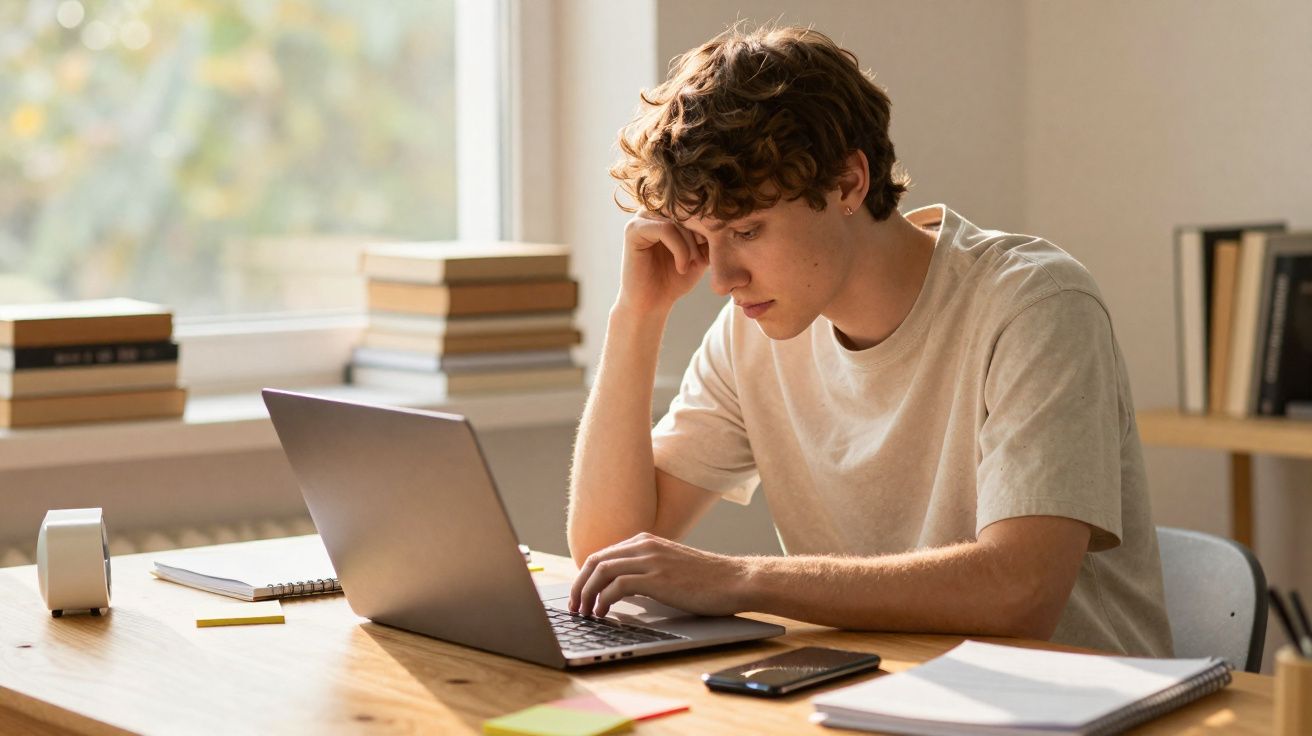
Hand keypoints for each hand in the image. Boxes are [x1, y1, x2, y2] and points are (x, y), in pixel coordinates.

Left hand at [568, 533, 749, 617]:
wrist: (735, 580)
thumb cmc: (707, 580)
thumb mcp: (670, 566)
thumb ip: (646, 570)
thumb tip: (620, 589)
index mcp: (646, 541)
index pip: (602, 555)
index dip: (584, 576)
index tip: (580, 595)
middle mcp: (644, 546)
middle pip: (595, 560)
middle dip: (578, 585)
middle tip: (574, 606)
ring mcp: (650, 560)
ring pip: (601, 571)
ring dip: (586, 593)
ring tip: (584, 613)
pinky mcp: (656, 578)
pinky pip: (616, 587)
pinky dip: (603, 600)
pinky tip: (603, 613)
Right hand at [614, 211, 709, 315]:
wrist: (653, 303)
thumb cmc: (675, 278)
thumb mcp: (700, 251)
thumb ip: (708, 231)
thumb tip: (724, 214)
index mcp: (667, 211)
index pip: (697, 207)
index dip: (709, 228)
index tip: (711, 253)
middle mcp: (653, 209)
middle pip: (688, 211)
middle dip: (701, 236)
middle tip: (702, 261)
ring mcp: (641, 217)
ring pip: (679, 220)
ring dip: (692, 245)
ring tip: (693, 265)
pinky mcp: (633, 229)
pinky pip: (666, 229)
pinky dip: (680, 249)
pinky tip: (682, 267)